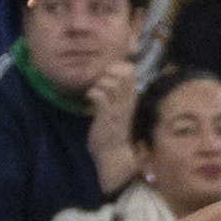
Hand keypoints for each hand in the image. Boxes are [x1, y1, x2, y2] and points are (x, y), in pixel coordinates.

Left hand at [86, 59, 138, 190]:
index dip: (118, 66)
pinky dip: (92, 94)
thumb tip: (109, 79)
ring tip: (95, 91)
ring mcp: (117, 108)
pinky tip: (89, 99)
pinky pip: (100, 96)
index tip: (108, 73)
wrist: (113, 154)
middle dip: (109, 71)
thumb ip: (117, 94)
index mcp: (131, 98)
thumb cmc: (113, 131)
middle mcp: (127, 101)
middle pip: (124, 73)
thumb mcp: (119, 109)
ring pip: (111, 83)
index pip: (131, 71)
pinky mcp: (106, 116)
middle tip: (100, 80)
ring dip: (100, 83)